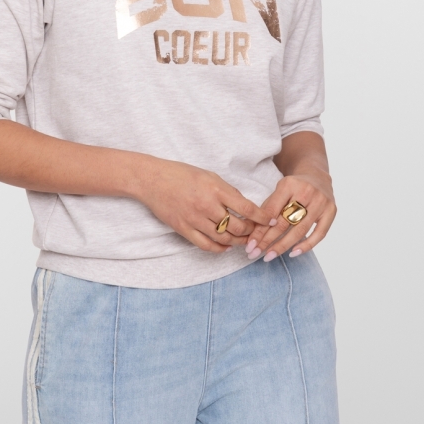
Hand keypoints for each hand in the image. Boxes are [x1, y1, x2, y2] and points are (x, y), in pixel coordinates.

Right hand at [135, 157, 275, 253]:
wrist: (152, 180)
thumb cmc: (181, 174)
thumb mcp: (208, 175)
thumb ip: (227, 191)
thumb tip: (244, 206)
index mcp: (215, 189)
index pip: (246, 208)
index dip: (262, 217)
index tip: (271, 220)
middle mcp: (206, 205)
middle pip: (237, 227)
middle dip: (251, 232)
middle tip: (257, 232)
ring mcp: (194, 219)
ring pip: (224, 239)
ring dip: (238, 242)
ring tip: (244, 240)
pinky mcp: (184, 229)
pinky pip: (206, 245)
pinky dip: (220, 249)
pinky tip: (226, 246)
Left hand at [244, 173, 336, 261]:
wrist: (317, 177)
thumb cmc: (294, 187)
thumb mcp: (278, 190)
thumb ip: (268, 208)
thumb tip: (254, 232)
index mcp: (289, 184)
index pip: (271, 212)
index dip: (260, 229)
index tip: (250, 244)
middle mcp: (306, 192)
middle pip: (285, 222)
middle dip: (268, 240)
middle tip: (255, 253)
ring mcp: (321, 202)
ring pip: (300, 230)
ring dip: (283, 246)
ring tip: (270, 256)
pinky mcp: (331, 211)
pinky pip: (319, 234)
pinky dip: (306, 246)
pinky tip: (293, 253)